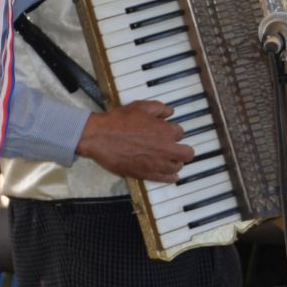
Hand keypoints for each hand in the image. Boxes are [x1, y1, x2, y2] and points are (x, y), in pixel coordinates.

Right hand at [76, 100, 193, 182]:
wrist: (100, 137)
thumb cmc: (119, 120)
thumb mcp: (139, 107)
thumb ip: (159, 108)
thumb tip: (170, 112)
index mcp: (166, 131)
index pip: (180, 132)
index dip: (173, 131)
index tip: (165, 131)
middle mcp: (166, 149)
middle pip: (187, 154)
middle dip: (182, 150)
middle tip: (174, 148)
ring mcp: (157, 164)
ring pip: (177, 167)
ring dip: (175, 162)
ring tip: (168, 159)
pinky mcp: (147, 174)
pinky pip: (166, 179)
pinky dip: (170, 177)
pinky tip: (170, 175)